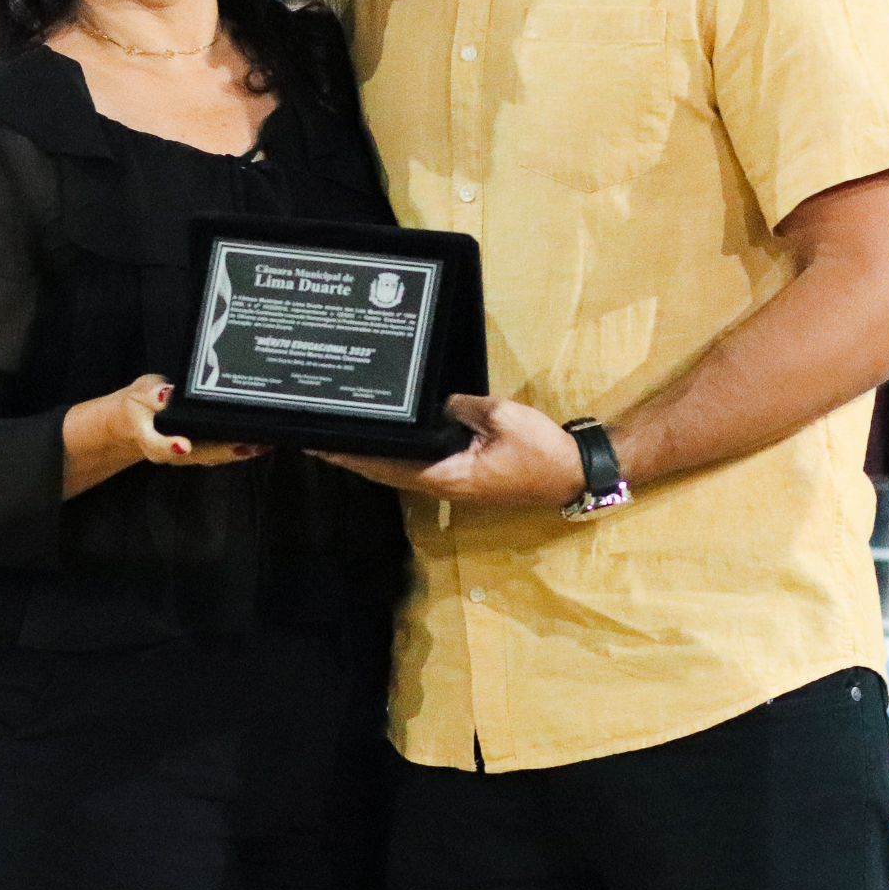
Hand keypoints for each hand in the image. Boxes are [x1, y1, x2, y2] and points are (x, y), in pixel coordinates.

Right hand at [63, 375, 266, 498]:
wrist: (134, 424)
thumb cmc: (138, 405)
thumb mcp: (138, 393)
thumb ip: (150, 394)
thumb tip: (166, 393)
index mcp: (150, 437)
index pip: (158, 446)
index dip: (170, 446)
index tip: (184, 445)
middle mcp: (171, 453)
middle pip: (198, 455)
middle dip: (225, 451)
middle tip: (251, 443)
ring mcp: (187, 457)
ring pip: (213, 458)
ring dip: (238, 452)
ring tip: (263, 442)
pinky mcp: (199, 455)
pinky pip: (219, 454)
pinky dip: (239, 448)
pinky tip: (259, 441)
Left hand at [317, 394, 585, 506]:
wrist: (571, 472)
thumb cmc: (539, 449)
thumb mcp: (501, 415)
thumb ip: (461, 407)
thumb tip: (435, 402)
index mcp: (446, 477)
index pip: (387, 467)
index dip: (354, 457)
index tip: (322, 446)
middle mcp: (442, 487)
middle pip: (385, 474)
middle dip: (352, 458)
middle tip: (317, 439)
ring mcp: (452, 486)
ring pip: (398, 473)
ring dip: (370, 458)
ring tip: (341, 439)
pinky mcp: (462, 479)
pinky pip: (417, 468)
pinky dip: (393, 457)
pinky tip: (386, 441)